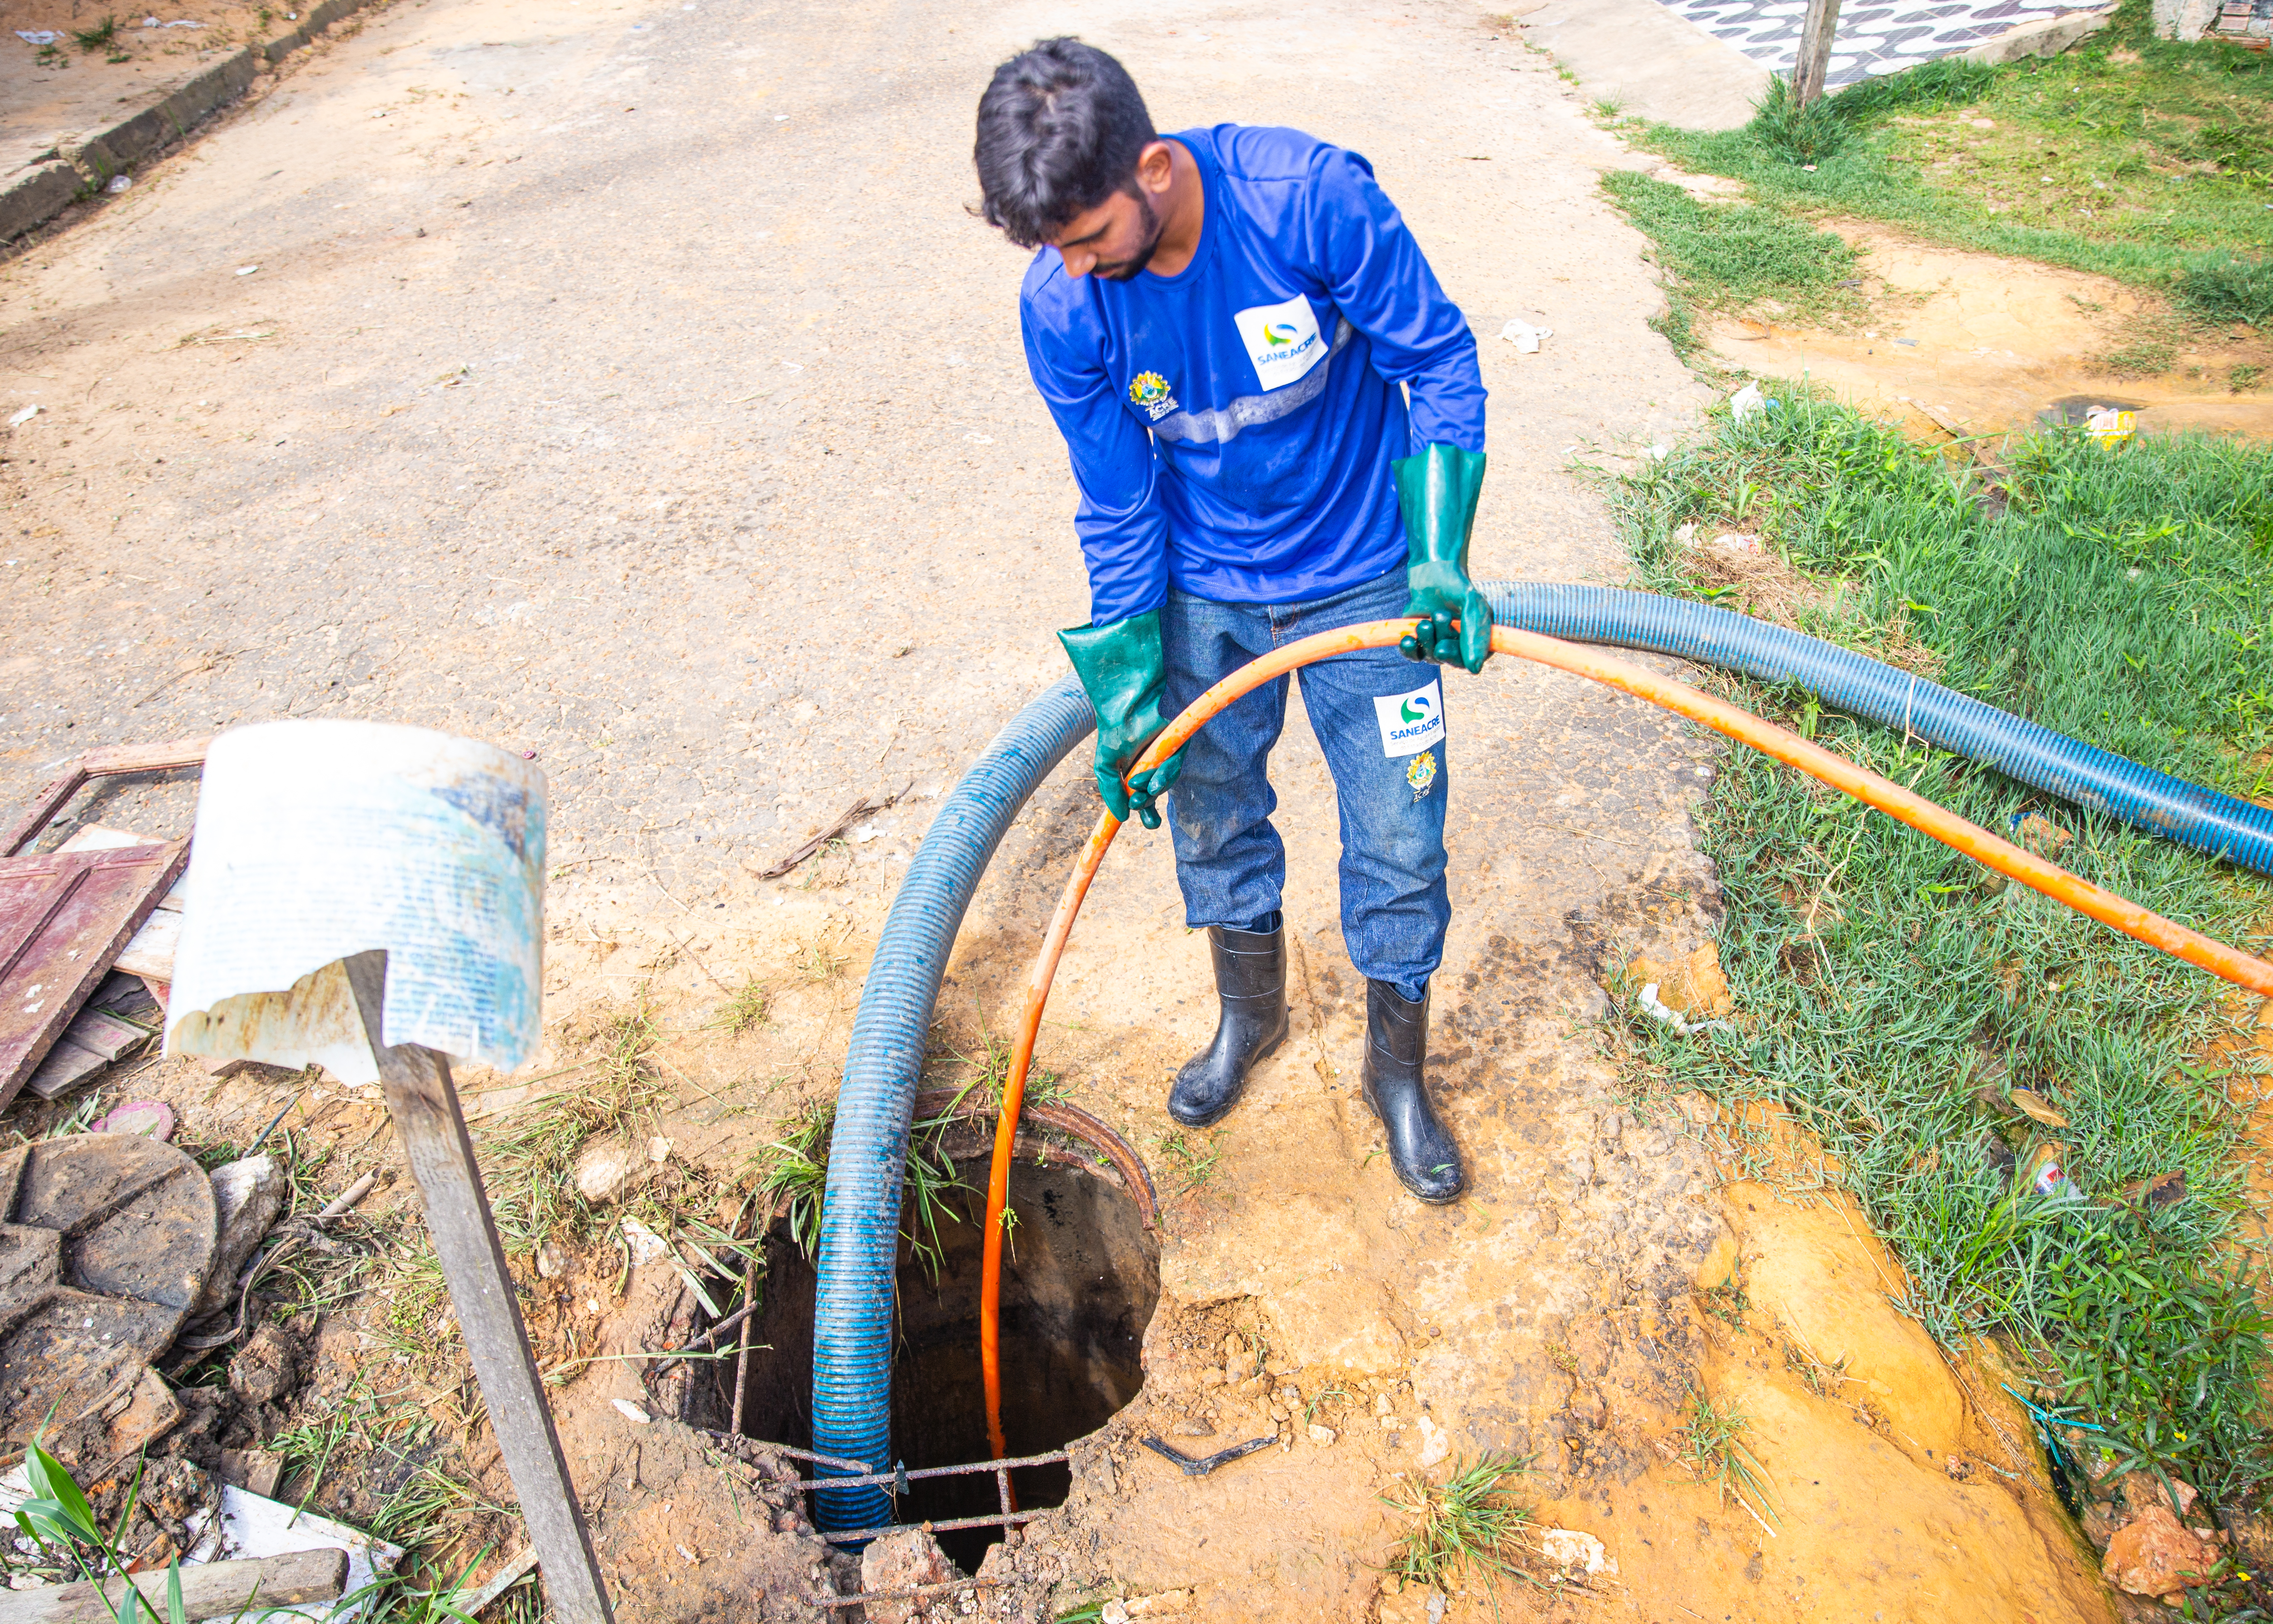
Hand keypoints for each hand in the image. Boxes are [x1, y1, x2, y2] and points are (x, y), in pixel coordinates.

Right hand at [1059, 611, 1185, 830]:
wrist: (1125, 698)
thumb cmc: (1115, 725)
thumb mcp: (1106, 763)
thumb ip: (1110, 789)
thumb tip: (1120, 818)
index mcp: (1138, 765)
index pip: (1144, 794)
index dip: (1146, 811)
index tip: (1144, 823)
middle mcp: (1155, 760)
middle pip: (1157, 792)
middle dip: (1149, 805)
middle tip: (1141, 810)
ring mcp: (1169, 752)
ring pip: (1167, 781)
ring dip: (1154, 790)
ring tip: (1141, 791)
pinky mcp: (1181, 741)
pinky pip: (1175, 766)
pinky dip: (1162, 777)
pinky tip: (1151, 782)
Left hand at [1398, 575, 1492, 673]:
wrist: (1432, 573)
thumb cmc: (1456, 587)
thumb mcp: (1472, 605)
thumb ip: (1475, 633)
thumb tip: (1474, 669)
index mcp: (1478, 639)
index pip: (1469, 661)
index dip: (1454, 658)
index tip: (1442, 647)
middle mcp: (1459, 645)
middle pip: (1448, 660)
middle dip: (1440, 643)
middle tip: (1438, 618)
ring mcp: (1439, 644)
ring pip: (1430, 657)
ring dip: (1426, 640)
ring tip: (1424, 621)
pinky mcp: (1420, 641)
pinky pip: (1414, 656)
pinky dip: (1409, 650)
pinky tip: (1407, 640)